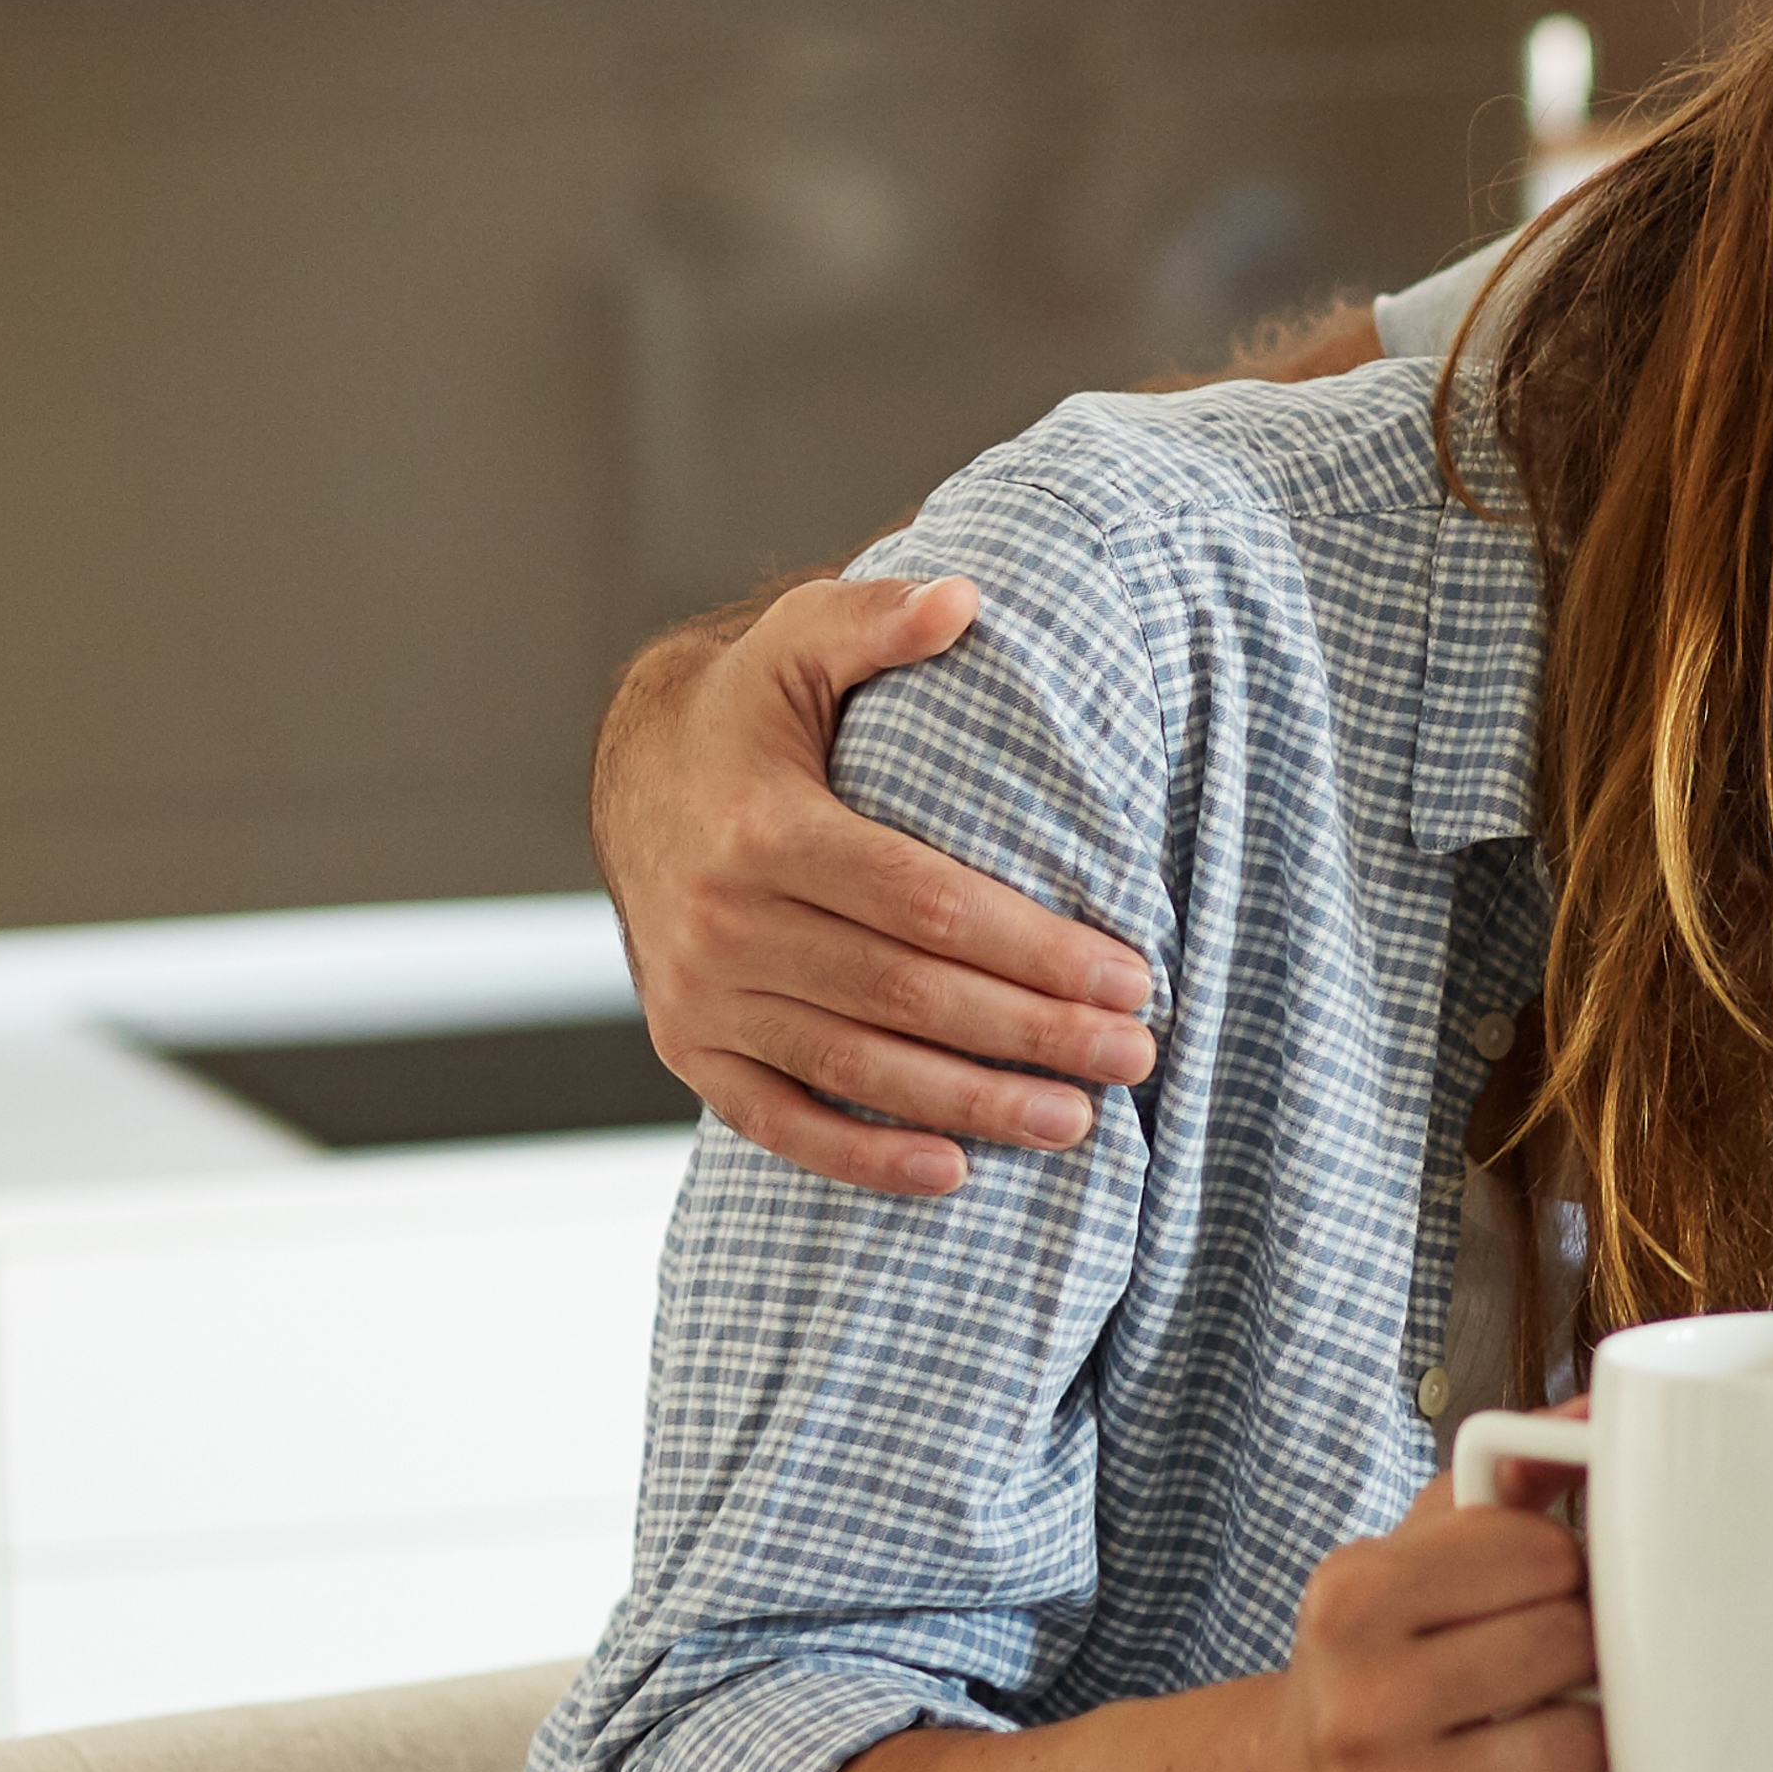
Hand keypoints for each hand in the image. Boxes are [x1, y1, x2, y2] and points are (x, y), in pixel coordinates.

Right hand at [593, 576, 1159, 1203]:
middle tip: (1137, 1054)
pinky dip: (864, 1158)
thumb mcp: (800, 641)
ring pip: (857, 1068)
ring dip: (974, 1104)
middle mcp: (723, 921)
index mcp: (762, 826)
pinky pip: (779, 1122)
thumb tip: (965, 600)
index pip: (925, 903)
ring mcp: (702, 996)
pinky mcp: (690, 1048)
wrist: (635, 779)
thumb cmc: (751, 711)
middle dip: (1032, 1033)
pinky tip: (954, 1171)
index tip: (1131, 974)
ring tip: (1081, 1121)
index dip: (1034, 946)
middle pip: (907, 995)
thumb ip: (878, 619)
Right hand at [1264, 1479, 1608, 1771]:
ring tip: (1528, 1723)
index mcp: (1351, 1598)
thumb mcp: (1406, 1555)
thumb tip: (1599, 1418)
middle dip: (1573, 1645)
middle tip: (1541, 1657)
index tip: (1536, 1582)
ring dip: (1577, 1731)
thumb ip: (1502, 1480)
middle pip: (1569, 1644)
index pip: (1539, 1551)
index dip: (1559, 1564)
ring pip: (1583, 1742)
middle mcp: (1361, 1702)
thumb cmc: (1370, 1660)